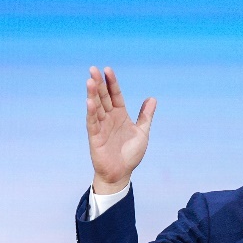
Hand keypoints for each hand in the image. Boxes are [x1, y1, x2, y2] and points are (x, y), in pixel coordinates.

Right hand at [86, 65, 155, 193]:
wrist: (121, 173)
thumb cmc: (130, 154)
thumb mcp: (142, 132)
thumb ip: (146, 116)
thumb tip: (152, 98)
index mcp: (120, 114)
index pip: (115, 95)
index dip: (111, 83)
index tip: (108, 70)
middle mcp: (109, 117)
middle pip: (103, 97)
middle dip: (98, 83)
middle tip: (93, 69)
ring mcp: (101, 126)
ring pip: (96, 107)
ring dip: (92, 94)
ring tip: (89, 81)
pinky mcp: (95, 136)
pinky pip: (92, 122)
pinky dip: (91, 112)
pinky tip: (89, 101)